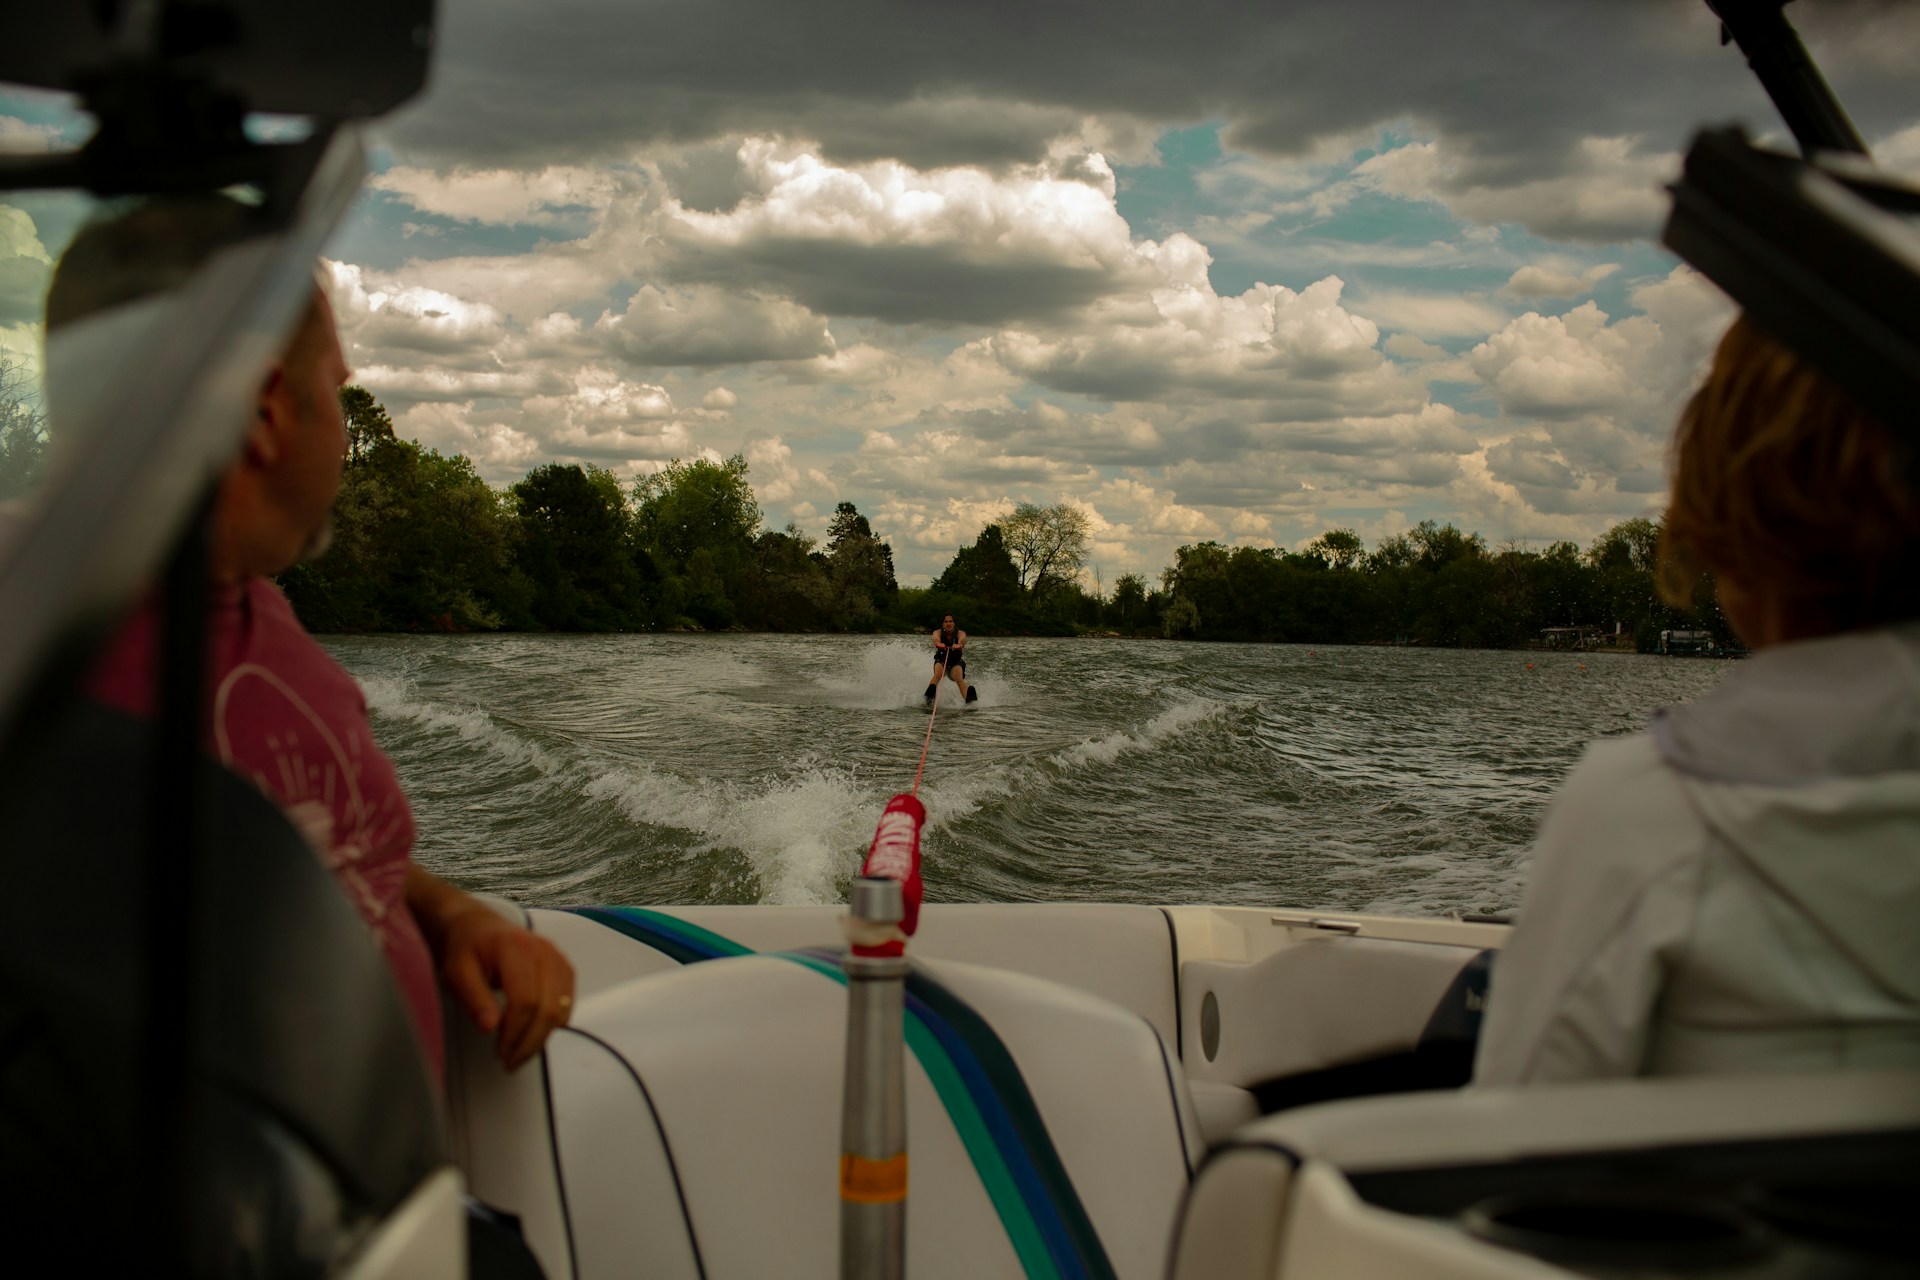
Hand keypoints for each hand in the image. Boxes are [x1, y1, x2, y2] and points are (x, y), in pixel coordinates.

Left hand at [439, 906, 576, 1069]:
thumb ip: (474, 999)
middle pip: (548, 1008)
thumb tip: (490, 1027)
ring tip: (520, 1051)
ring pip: (561, 1009)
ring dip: (542, 1037)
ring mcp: (556, 957)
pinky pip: (567, 1002)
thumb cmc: (466, 949)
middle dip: (530, 1042)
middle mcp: (543, 951)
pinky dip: (553, 1022)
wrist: (476, 927)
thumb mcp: (457, 974)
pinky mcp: (563, 966)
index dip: (515, 1033)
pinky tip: (534, 1032)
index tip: (501, 1052)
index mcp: (516, 949)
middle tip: (511, 1061)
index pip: (525, 1001)